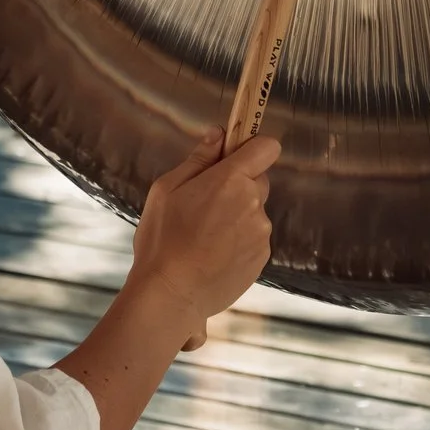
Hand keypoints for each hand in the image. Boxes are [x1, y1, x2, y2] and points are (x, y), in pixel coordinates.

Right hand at [129, 130, 276, 348]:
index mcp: (231, 180)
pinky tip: (212, 255)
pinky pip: (254, 238)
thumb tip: (218, 134)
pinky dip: (238, 242)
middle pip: (258, 181)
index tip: (235, 155)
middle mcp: (253, 204)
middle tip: (206, 204)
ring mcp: (260, 233)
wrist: (171, 295)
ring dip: (237, 217)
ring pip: (254, 212)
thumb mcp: (167, 190)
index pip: (266, 147)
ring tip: (204, 237)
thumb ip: (198, 159)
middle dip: (238, 186)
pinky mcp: (261, 258)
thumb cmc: (162, 240)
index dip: (253, 148)